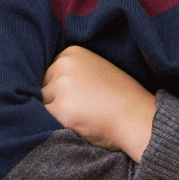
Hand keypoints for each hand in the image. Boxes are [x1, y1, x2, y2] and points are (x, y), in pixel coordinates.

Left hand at [41, 46, 155, 161]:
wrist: (138, 116)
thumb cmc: (120, 98)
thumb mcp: (95, 72)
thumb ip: (71, 74)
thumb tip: (42, 88)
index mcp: (72, 53)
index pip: (47, 74)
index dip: (58, 90)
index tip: (77, 97)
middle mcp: (64, 65)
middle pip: (40, 89)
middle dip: (54, 101)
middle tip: (81, 108)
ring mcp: (62, 87)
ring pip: (41, 105)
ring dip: (54, 115)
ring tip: (81, 116)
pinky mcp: (62, 109)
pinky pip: (44, 121)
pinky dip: (57, 126)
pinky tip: (78, 124)